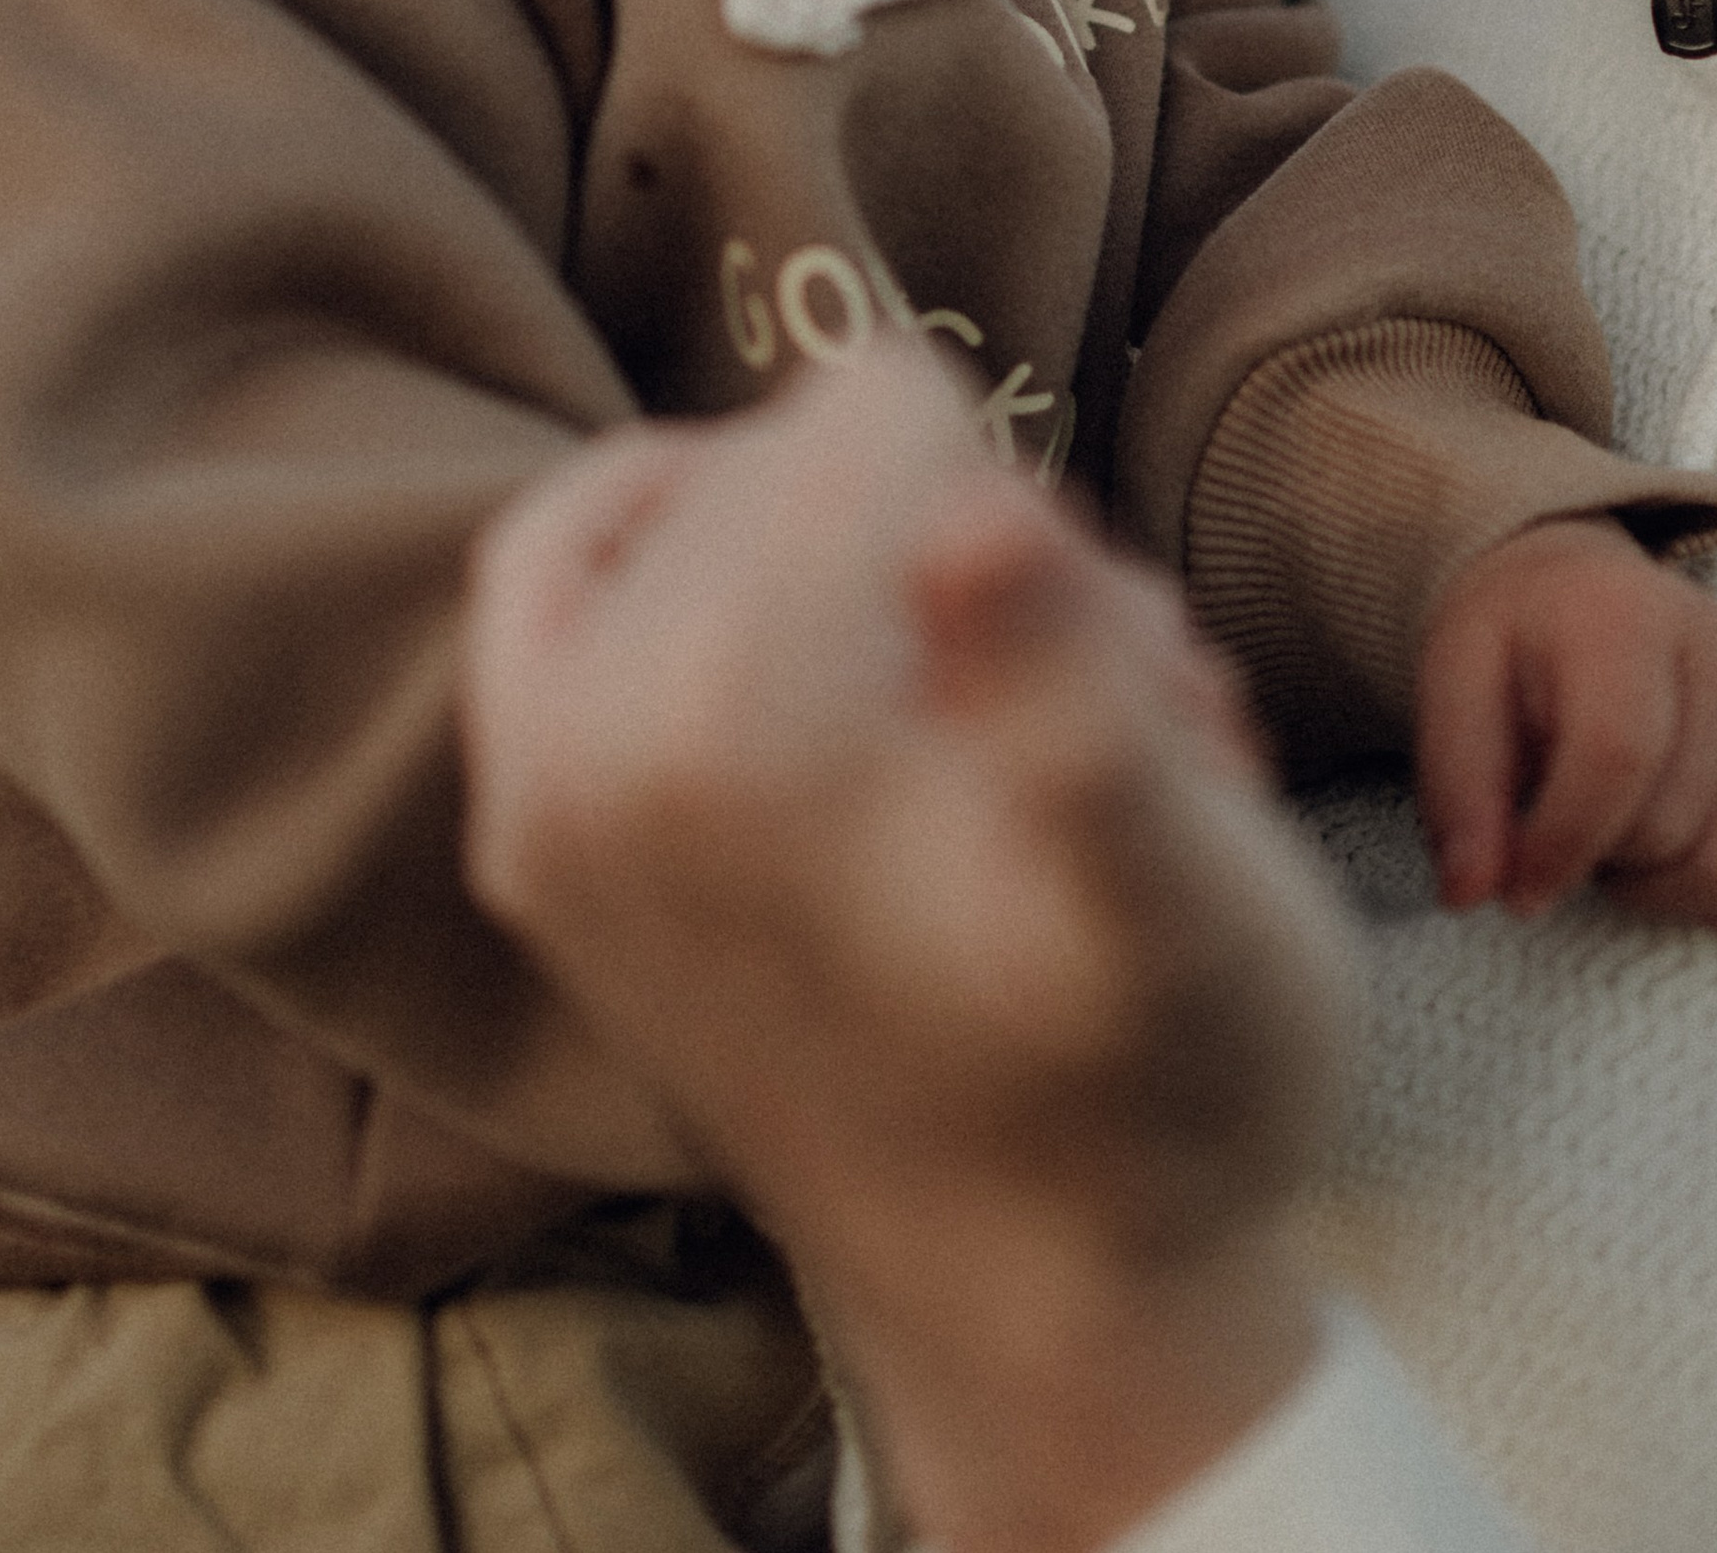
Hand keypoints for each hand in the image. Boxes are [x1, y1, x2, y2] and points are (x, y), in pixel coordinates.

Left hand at [463, 346, 1361, 1552]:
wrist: (1052, 1307)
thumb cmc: (1157, 1089)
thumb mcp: (1186, 894)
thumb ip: (1069, 686)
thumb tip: (971, 517)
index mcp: (737, 735)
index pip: (888, 409)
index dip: (1029, 511)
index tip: (1114, 668)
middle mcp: (588, 751)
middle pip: (809, 453)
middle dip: (950, 534)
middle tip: (1067, 714)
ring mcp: (540, 797)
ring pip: (721, 502)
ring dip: (859, 572)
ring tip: (969, 729)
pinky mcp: (531, 833)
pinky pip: (563, 561)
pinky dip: (676, 546)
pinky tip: (788, 614)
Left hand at [1417, 515, 1716, 927]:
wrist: (1586, 594)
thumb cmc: (1517, 646)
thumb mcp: (1453, 685)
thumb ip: (1461, 789)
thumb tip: (1470, 894)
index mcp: (1626, 619)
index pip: (1618, 754)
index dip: (1563, 843)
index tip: (1517, 890)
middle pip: (1673, 827)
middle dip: (1600, 861)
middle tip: (1562, 826)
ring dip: (1658, 890)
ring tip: (1613, 836)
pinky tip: (1669, 862)